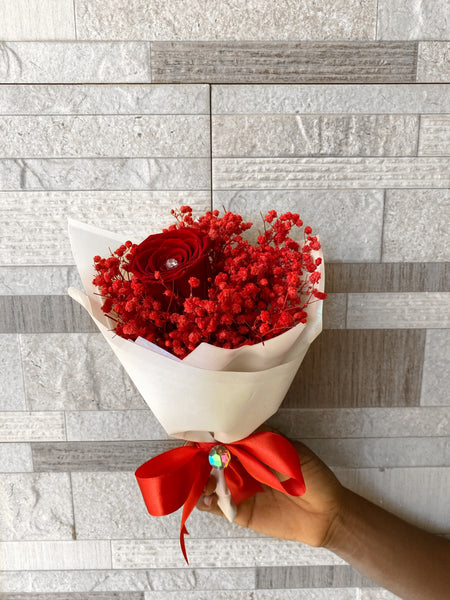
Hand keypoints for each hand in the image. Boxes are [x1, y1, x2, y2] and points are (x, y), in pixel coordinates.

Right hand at [197, 439, 345, 547]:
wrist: (326, 512)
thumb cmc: (311, 476)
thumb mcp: (289, 451)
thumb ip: (263, 441)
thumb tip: (237, 429)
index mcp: (251, 449)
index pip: (223, 440)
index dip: (207, 437)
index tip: (197, 436)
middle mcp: (240, 468)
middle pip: (209, 461)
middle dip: (197, 457)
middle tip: (191, 456)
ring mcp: (237, 490)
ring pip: (207, 483)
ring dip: (198, 479)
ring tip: (200, 479)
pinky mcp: (239, 512)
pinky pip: (216, 507)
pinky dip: (205, 502)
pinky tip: (205, 498)